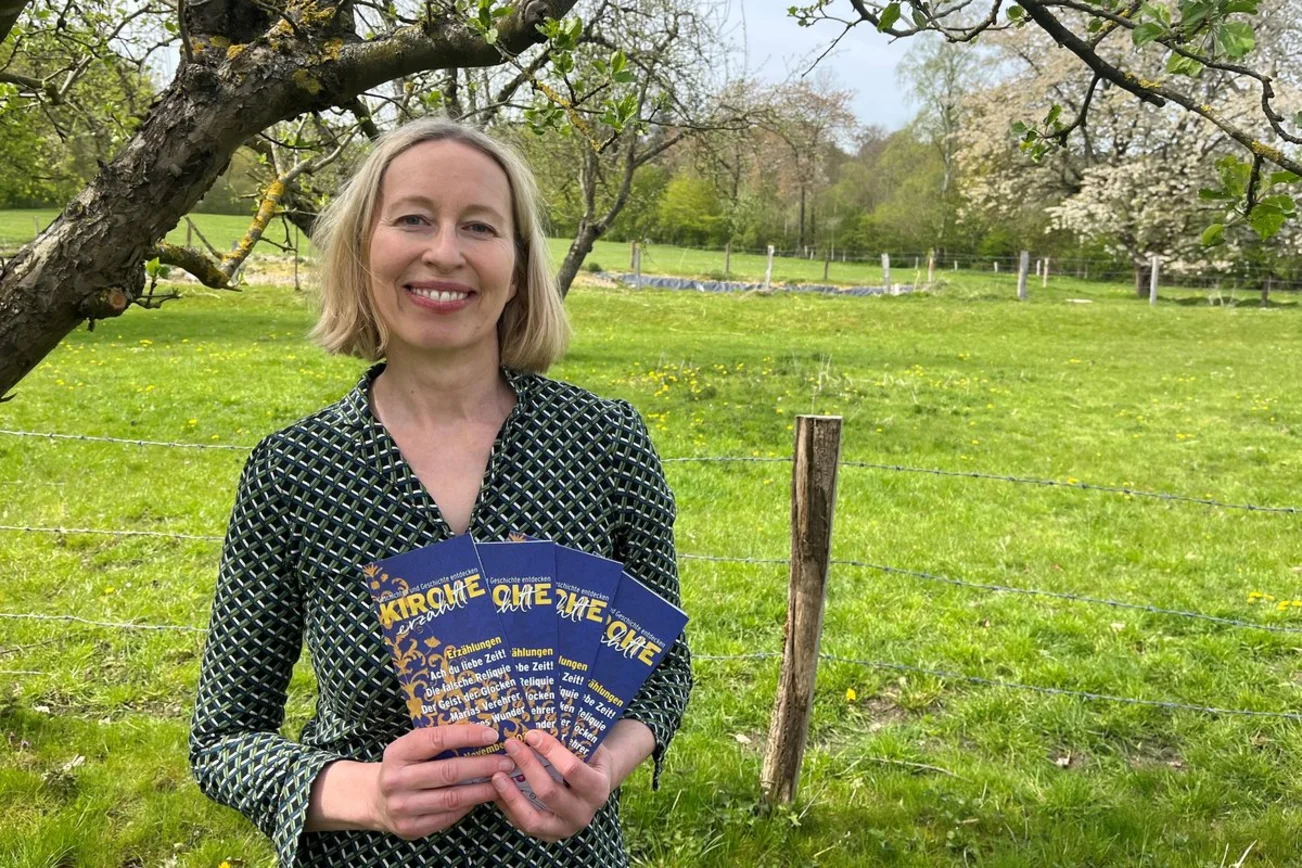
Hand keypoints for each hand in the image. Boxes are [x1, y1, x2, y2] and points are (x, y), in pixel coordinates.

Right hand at [370, 724, 514, 840]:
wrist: (376, 798)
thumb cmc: (406, 765)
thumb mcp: (413, 747)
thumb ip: (440, 739)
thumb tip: (485, 731)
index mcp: (398, 752)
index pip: (437, 739)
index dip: (467, 735)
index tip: (493, 734)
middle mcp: (396, 780)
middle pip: (448, 771)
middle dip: (483, 765)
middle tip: (507, 761)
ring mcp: (402, 806)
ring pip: (452, 797)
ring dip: (482, 789)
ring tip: (502, 781)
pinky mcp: (410, 827)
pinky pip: (448, 816)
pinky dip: (469, 805)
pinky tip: (483, 796)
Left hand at [491, 730, 613, 842]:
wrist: (595, 787)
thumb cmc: (589, 760)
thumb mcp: (589, 747)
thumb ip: (570, 739)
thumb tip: (536, 723)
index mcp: (598, 788)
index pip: (571, 769)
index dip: (550, 750)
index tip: (531, 734)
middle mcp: (583, 813)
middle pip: (548, 792)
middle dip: (527, 765)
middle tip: (510, 745)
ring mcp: (564, 828)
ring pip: (532, 818)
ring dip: (511, 795)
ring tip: (496, 775)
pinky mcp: (547, 835)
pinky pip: (523, 823)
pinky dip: (508, 806)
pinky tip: (497, 788)